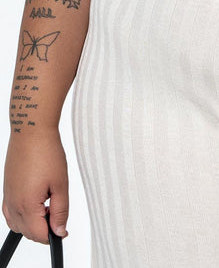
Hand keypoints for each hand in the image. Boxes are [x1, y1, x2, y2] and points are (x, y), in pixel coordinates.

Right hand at [2, 129, 68, 244]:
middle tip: (58, 214)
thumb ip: (61, 210)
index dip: (53, 235)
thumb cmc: (46, 152)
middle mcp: (13, 204)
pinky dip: (22, 215)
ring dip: (32, 224)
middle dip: (43, 230)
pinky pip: (10, 213)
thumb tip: (60, 230)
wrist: (31, 131)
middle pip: (27, 232)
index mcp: (27, 205)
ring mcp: (7, 197)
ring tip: (48, 206)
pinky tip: (35, 203)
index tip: (63, 230)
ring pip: (17, 224)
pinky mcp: (6, 189)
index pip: (38, 234)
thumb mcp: (61, 183)